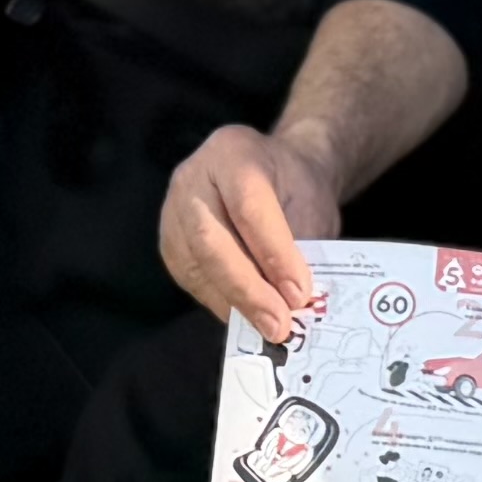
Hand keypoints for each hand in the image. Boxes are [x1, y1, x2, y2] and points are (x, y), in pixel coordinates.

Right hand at [157, 125, 341, 332]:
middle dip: (246, 289)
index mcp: (233, 153)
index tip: (299, 293)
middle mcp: (193, 178)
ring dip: (235, 304)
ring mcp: (173, 211)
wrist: (274, 171)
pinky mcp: (169, 243)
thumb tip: (295, 303)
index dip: (273, 255)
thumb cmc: (296, 187)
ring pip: (197, 266)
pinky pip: (192, 280)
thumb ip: (303, 246)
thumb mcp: (312, 203)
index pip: (248, 208)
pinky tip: (249, 316)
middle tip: (278, 325)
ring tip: (269, 327)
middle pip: (210, 240)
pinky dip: (223, 303)